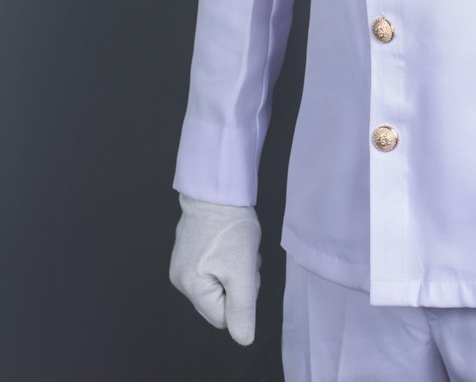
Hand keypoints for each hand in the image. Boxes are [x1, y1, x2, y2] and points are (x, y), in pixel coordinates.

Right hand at [169, 194, 260, 345]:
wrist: (218, 187)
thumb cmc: (230, 227)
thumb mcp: (243, 271)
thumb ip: (243, 308)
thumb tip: (243, 339)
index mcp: (190, 288)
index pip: (223, 318)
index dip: (241, 299)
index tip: (245, 271)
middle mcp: (180, 280)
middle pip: (219, 301)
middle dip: (237, 283)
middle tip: (244, 257)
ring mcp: (182, 263)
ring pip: (218, 284)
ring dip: (235, 269)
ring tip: (237, 246)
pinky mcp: (188, 249)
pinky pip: (213, 268)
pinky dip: (227, 258)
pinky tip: (229, 240)